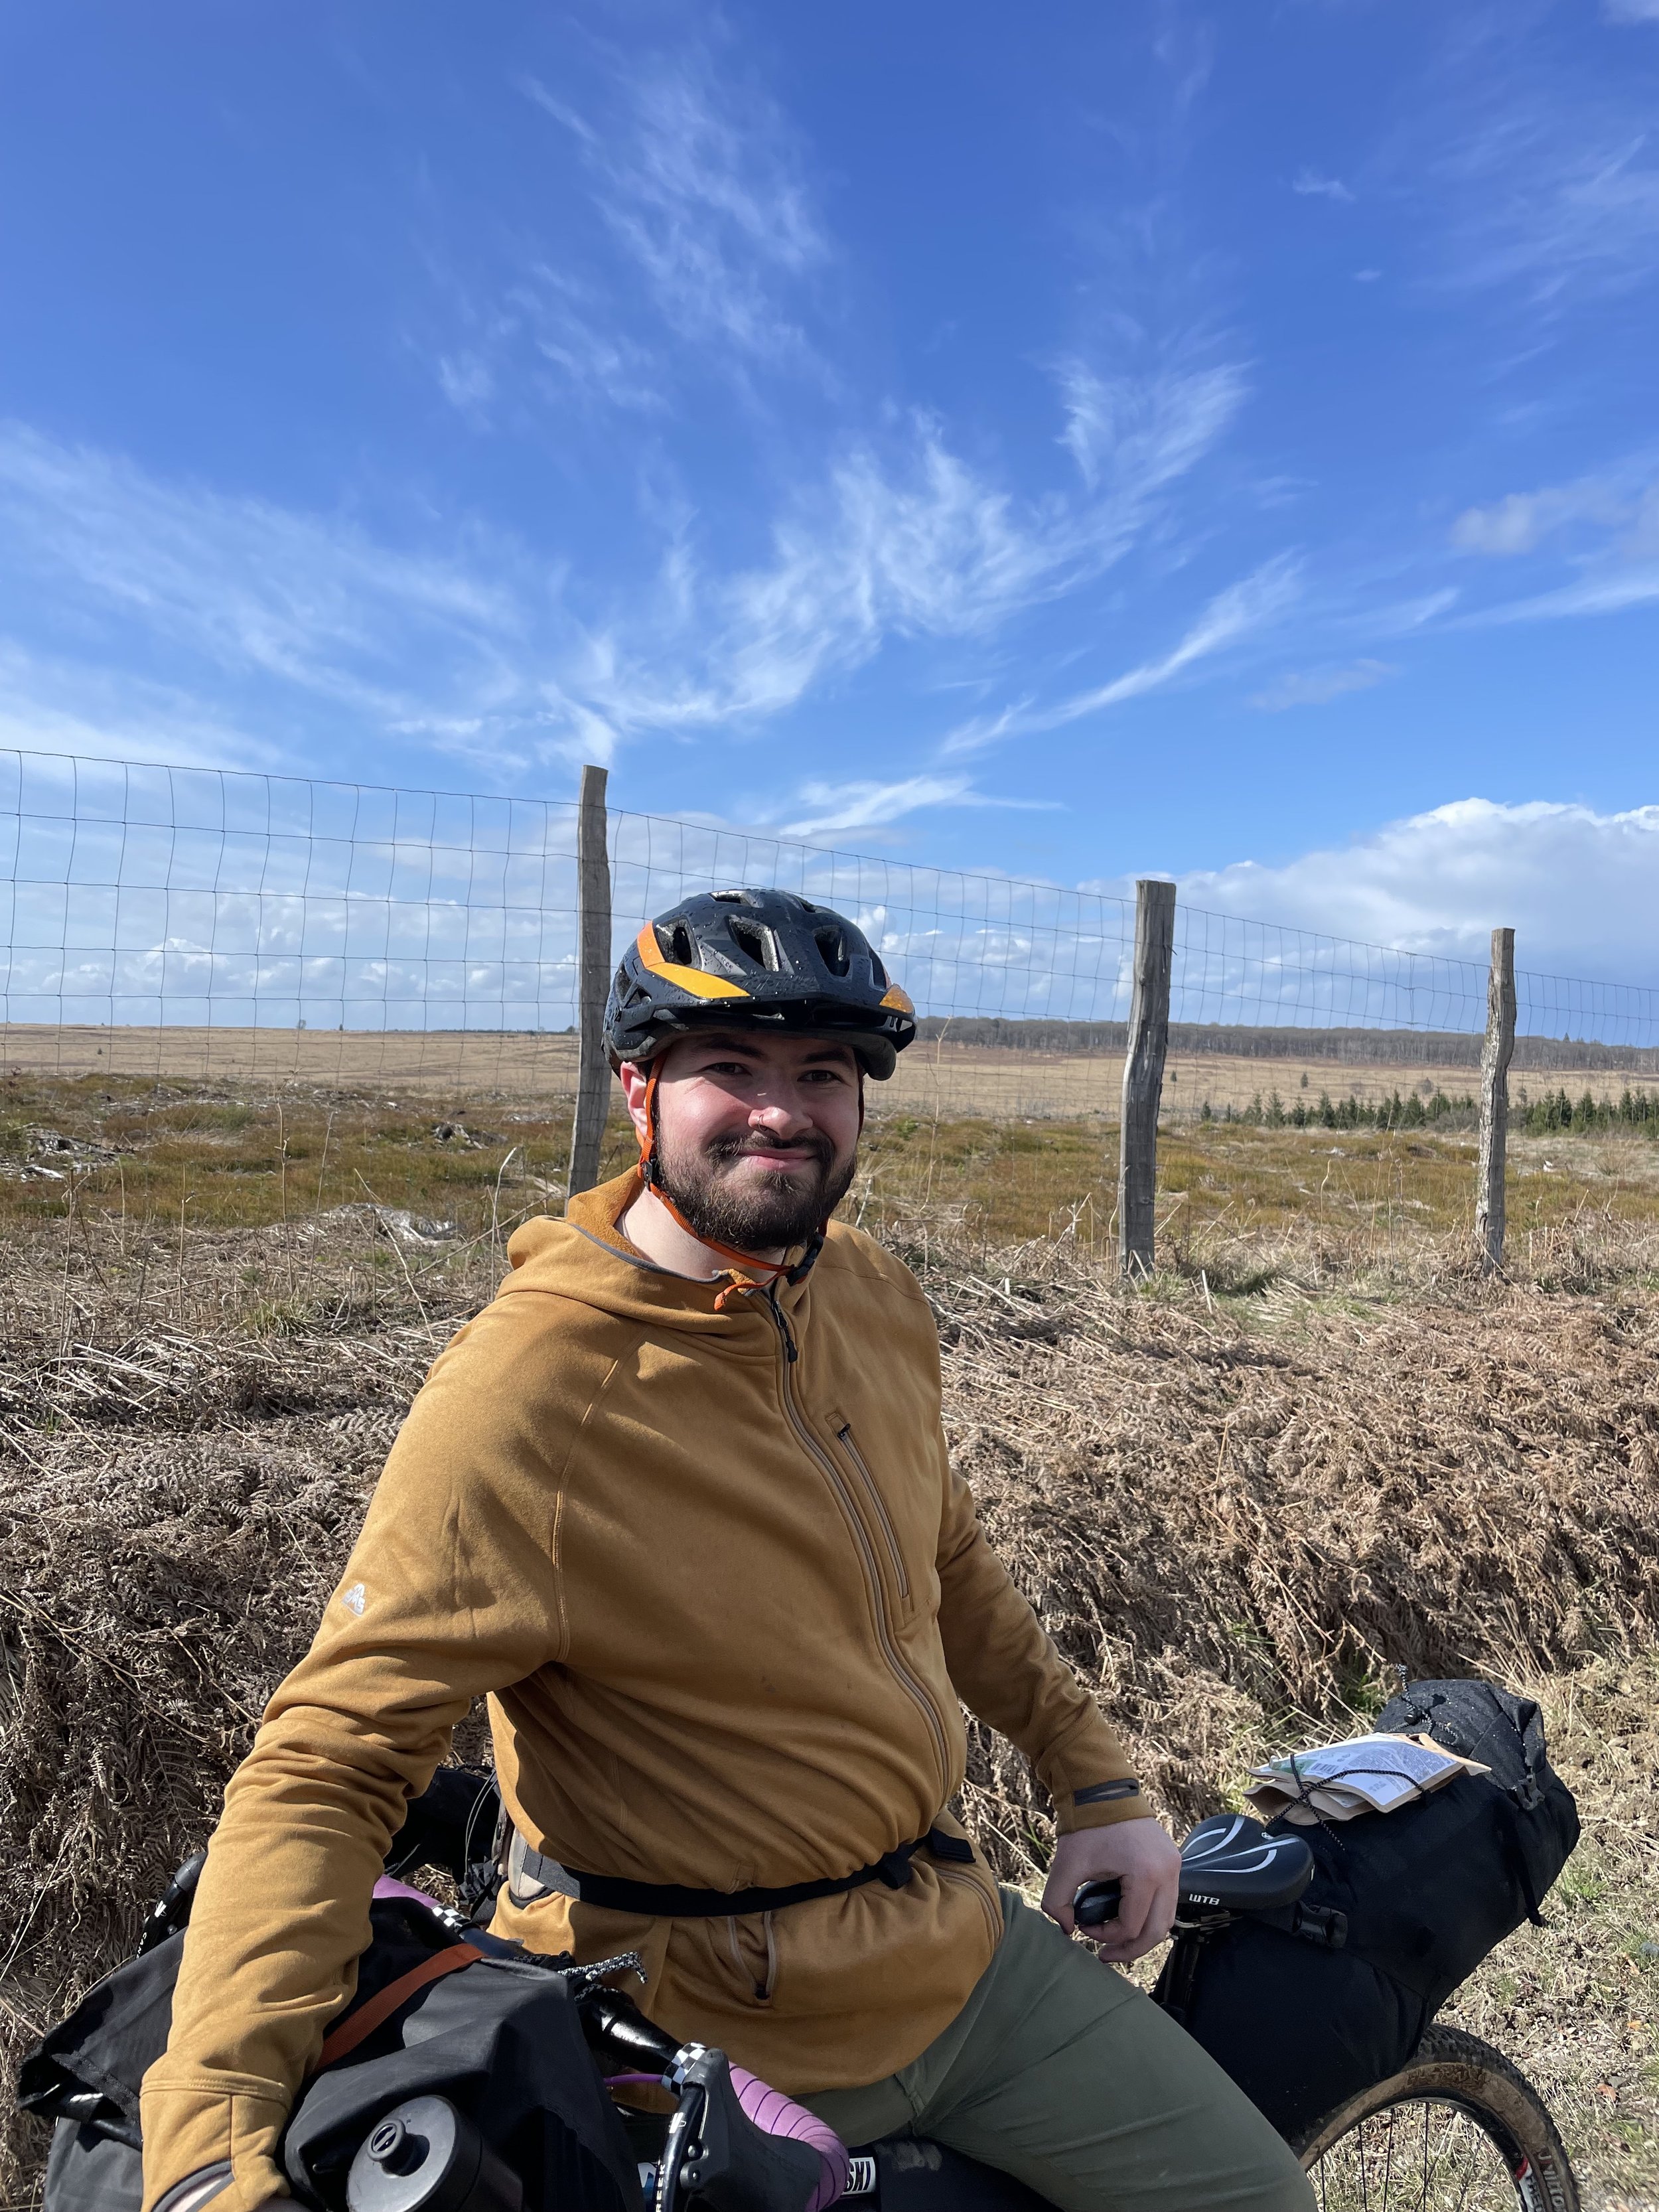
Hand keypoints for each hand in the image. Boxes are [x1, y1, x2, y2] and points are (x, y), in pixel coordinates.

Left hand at [1041, 1816, 1180, 1965]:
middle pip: (1157, 1931)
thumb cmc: (1087, 1825)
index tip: (1082, 1926)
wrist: (1103, 1788)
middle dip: (1130, 1949)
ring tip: (1117, 1943)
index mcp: (1147, 1874)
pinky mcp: (1172, 1862)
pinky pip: (1167, 1902)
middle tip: (1105, 1955)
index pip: (1131, 1925)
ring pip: (1166, 1919)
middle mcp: (1168, 1873)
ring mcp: (1174, 1867)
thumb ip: (1057, 1901)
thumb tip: (1066, 1929)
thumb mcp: (1066, 1864)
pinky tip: (1128, 1921)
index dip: (1105, 1935)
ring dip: (1143, 1935)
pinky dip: (1149, 1916)